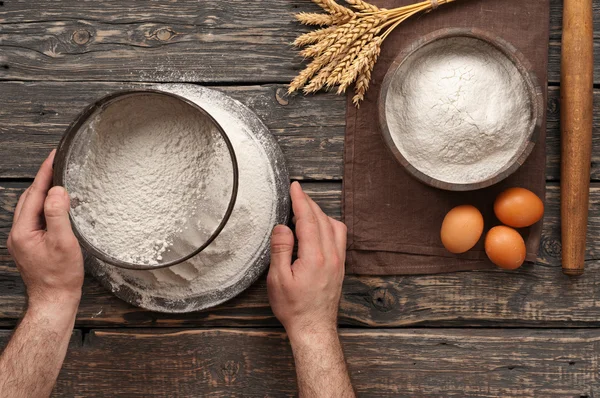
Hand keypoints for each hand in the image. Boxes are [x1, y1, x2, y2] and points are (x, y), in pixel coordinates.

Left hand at [7, 150, 83, 307]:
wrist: (54, 300)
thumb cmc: (60, 276)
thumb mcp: (64, 243)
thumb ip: (58, 214)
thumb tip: (57, 191)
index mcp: (23, 231)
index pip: (33, 194)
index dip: (44, 173)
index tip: (53, 157)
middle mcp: (18, 234)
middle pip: (29, 199)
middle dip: (42, 179)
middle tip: (56, 164)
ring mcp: (22, 241)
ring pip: (30, 209)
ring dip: (42, 193)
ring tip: (57, 181)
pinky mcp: (29, 246)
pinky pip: (34, 219)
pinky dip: (44, 207)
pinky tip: (55, 207)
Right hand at [267, 182, 346, 340]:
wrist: (314, 328)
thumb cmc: (294, 308)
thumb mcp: (278, 280)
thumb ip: (281, 250)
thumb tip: (282, 227)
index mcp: (314, 256)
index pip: (308, 219)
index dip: (300, 200)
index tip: (295, 187)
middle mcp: (331, 255)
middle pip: (322, 218)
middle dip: (309, 203)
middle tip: (296, 194)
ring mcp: (339, 260)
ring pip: (334, 225)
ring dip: (320, 213)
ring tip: (304, 209)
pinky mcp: (340, 266)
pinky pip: (339, 236)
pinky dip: (328, 224)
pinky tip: (318, 227)